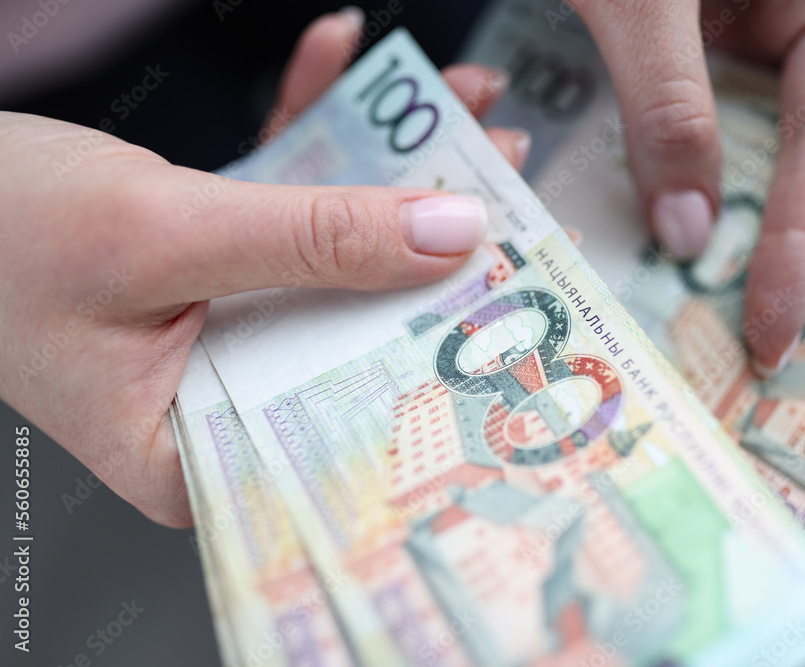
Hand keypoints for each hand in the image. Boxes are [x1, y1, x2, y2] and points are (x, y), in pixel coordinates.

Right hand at [0, 10, 529, 527]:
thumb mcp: (162, 236)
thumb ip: (312, 239)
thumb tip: (448, 235)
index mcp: (202, 449)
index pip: (353, 414)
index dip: (445, 354)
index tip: (520, 294)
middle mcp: (226, 396)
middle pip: (362, 322)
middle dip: (435, 238)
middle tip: (502, 182)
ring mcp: (227, 324)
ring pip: (336, 249)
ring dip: (391, 166)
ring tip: (458, 112)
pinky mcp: (218, 261)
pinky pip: (285, 200)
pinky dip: (313, 130)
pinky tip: (339, 62)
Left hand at [575, 0, 804, 374]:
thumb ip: (668, 100)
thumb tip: (687, 227)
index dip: (801, 236)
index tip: (775, 322)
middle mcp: (786, 27)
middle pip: (784, 159)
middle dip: (757, 248)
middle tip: (736, 342)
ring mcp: (727, 43)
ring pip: (722, 152)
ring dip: (696, 224)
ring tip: (680, 309)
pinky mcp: (671, 54)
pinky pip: (668, 128)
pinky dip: (648, 179)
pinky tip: (629, 230)